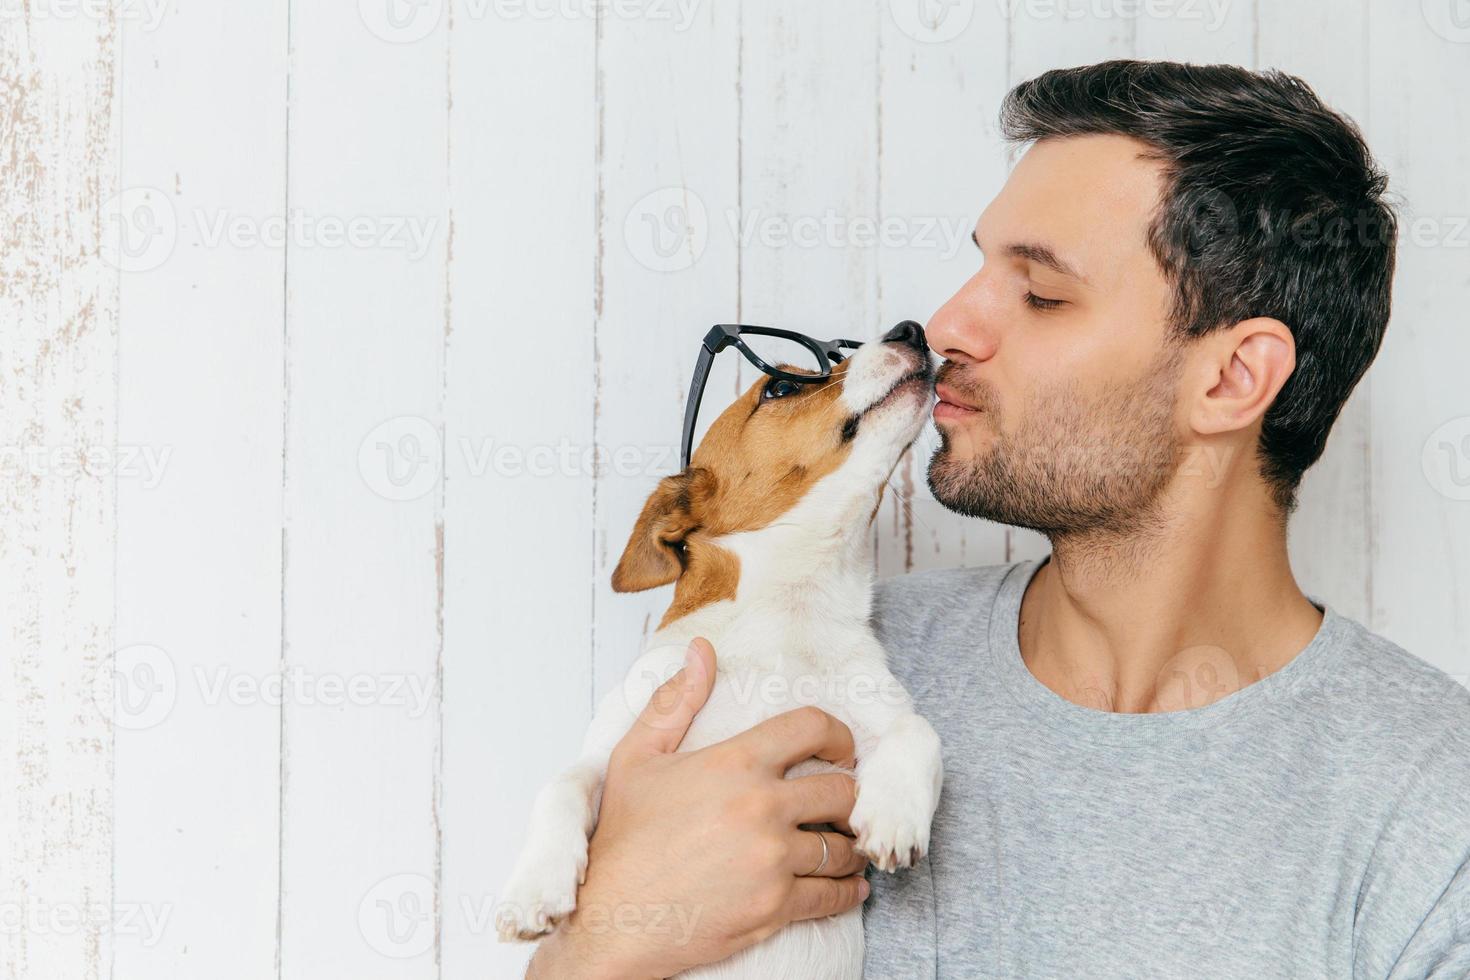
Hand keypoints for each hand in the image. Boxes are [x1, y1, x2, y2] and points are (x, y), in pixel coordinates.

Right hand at [528, 638, 868, 979]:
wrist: (611, 920)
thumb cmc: (622, 840)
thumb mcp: (636, 759)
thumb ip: (674, 701)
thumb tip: (702, 650)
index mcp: (734, 763)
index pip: (812, 727)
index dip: (838, 734)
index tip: (840, 749)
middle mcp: (761, 807)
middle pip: (843, 790)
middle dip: (847, 794)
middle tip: (842, 801)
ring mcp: (772, 860)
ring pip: (843, 845)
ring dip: (848, 843)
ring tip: (843, 843)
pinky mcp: (776, 907)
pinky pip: (834, 895)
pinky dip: (848, 891)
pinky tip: (846, 886)